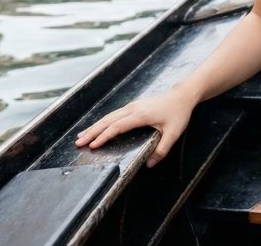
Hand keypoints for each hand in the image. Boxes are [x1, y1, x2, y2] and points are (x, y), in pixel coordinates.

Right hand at [75, 87, 197, 166]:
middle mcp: (133, 109)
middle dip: (92, 132)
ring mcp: (132, 106)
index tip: (93, 145)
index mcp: (141, 115)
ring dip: (94, 126)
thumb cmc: (178, 113)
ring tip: (81, 136)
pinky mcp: (133, 106)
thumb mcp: (174, 133)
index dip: (104, 136)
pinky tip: (97, 128)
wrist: (182, 95)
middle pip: (107, 120)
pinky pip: (114, 115)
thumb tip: (150, 164)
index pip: (117, 127)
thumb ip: (162, 149)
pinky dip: (103, 122)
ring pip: (108, 116)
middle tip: (78, 142)